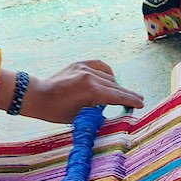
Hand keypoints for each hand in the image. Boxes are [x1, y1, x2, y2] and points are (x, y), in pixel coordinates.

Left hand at [0, 61, 143, 122]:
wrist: (39, 96)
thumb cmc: (57, 111)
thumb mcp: (81, 116)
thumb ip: (99, 110)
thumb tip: (112, 109)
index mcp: (92, 91)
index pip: (117, 96)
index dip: (131, 101)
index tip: (141, 104)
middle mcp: (90, 76)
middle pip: (115, 86)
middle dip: (127, 94)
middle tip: (139, 99)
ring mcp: (85, 68)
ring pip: (108, 77)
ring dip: (116, 85)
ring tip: (122, 93)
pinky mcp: (79, 63)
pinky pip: (100, 66)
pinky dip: (106, 73)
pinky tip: (110, 79)